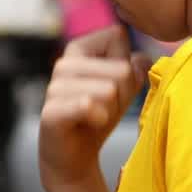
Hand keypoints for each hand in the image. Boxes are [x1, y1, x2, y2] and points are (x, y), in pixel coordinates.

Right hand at [40, 26, 148, 191]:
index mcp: (77, 49)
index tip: (112, 84)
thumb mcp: (124, 88)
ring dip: (111, 110)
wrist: (74, 155)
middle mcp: (62, 64)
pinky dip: (99, 119)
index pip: (117, 36)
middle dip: (123, 93)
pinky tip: (90, 124)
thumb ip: (135, 66)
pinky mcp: (51, 112)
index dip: (126, 63)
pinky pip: (89, 106)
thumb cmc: (99, 116)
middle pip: (121, 68)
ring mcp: (53, 88)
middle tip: (104, 108)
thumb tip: (140, 58)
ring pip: (110, 90)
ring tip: (96, 118)